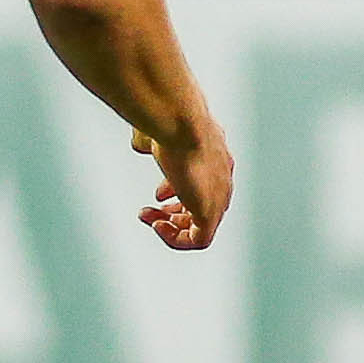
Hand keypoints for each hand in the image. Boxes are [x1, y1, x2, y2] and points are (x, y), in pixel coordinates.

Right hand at [135, 127, 230, 250]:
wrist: (182, 125)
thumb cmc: (171, 122)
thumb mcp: (158, 131)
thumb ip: (151, 140)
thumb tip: (140, 144)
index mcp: (216, 157)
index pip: (203, 183)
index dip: (178, 192)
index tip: (159, 195)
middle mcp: (222, 178)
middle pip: (202, 205)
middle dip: (175, 212)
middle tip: (153, 212)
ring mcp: (219, 197)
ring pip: (201, 224)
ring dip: (173, 226)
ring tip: (152, 221)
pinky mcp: (211, 213)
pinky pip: (199, 240)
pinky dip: (177, 238)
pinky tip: (158, 227)